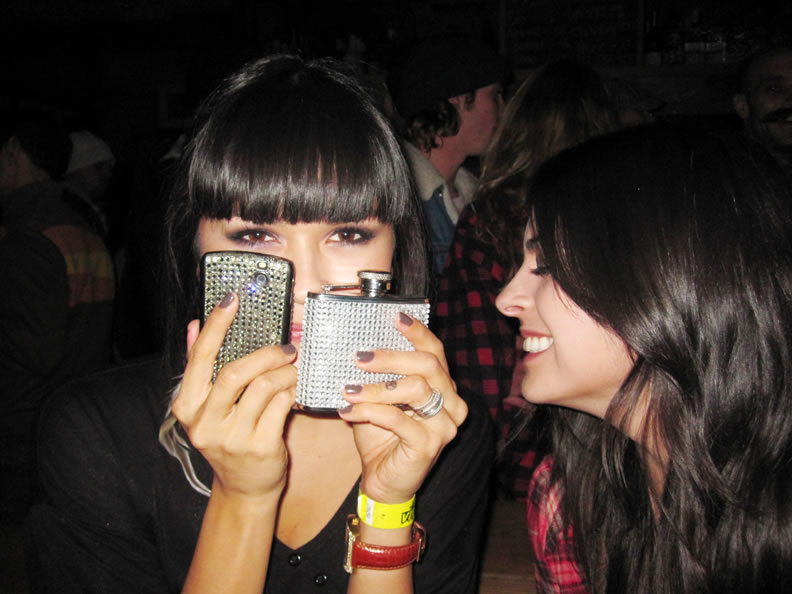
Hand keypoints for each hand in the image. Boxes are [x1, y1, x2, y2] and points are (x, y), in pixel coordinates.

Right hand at [171, 293, 297, 501]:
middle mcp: (204, 423)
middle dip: (265, 354)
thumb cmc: (228, 438)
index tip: (231, 300)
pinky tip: (293, 391)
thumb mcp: (207, 406)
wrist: (243, 488)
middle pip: (235, 373)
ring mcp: (232, 437)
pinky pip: (281, 406)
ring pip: (263, 388)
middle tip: (287, 348)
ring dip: (285, 372)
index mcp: (187, 406)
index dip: (217, 326)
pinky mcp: (260, 447)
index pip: (200, 358)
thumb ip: (201, 367)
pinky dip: (291, 392)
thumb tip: (195, 326)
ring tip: (294, 370)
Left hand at [338, 312, 467, 502]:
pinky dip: (370, 411)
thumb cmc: (381, 436)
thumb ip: (378, 376)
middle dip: (391, 357)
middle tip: (359, 357)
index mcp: (442, 387)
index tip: (395, 317)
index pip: (436, 351)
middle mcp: (451, 403)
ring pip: (416, 390)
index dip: (417, 332)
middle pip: (428, 365)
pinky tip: (349, 410)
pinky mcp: (429, 445)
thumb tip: (357, 345)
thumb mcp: (378, 399)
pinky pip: (399, 419)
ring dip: (377, 387)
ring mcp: (444, 425)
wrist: (383, 482)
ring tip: (349, 389)